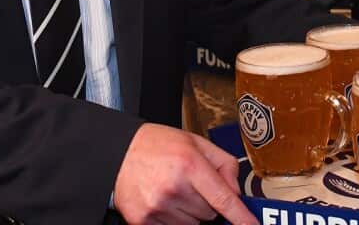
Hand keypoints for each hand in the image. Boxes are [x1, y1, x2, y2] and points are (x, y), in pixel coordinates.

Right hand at [113, 123, 257, 224]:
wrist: (117, 153)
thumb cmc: (157, 145)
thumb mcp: (195, 142)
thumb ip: (223, 163)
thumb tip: (236, 190)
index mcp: (190, 165)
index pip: (224, 199)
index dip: (241, 217)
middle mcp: (174, 188)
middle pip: (210, 214)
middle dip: (207, 202)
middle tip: (190, 184)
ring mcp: (157, 207)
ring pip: (193, 224)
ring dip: (190, 212)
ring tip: (173, 189)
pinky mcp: (143, 221)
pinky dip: (173, 218)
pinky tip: (162, 199)